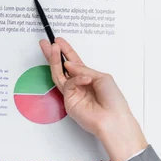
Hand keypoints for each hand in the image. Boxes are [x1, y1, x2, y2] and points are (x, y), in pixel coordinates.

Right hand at [39, 38, 147, 160]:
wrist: (113, 119)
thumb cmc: (113, 99)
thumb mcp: (101, 78)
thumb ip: (84, 70)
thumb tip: (67, 64)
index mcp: (89, 77)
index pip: (75, 63)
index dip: (66, 52)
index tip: (58, 42)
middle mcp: (79, 84)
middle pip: (63, 68)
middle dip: (54, 55)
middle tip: (46, 43)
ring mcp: (73, 93)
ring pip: (59, 75)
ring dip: (54, 61)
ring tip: (52, 49)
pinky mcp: (68, 101)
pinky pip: (68, 85)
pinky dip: (76, 79)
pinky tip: (84, 78)